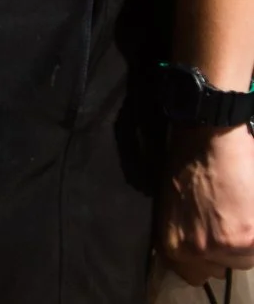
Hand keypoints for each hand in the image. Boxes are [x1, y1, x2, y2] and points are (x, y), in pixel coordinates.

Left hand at [163, 123, 253, 284]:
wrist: (207, 141)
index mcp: (173, 246)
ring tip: (240, 213)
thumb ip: (183, 234)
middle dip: (226, 249)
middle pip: (222, 267)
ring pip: (244, 258)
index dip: (205, 260)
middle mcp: (197, 252)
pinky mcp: (249, 238)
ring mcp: (225, 247)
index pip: (194, 275)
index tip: (212, 245)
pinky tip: (248, 210)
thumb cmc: (185, 165)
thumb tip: (199, 249)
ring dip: (244, 241)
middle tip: (227, 223)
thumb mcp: (171, 207)